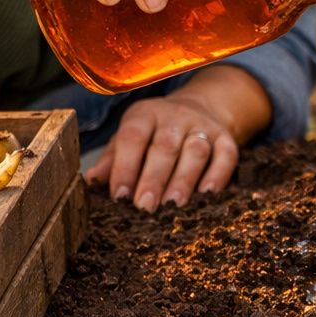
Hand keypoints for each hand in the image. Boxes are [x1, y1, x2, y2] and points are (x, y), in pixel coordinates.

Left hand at [85, 96, 238, 210]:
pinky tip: (207, 195)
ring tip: (173, 206)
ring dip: (184, 179)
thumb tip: (88, 185)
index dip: (126, 166)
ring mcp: (203, 126)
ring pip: (196, 150)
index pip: (133, 136)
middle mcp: (175, 116)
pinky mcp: (226, 138)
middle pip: (165, 146)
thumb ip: (111, 161)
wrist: (198, 109)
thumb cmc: (153, 134)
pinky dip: (218, 175)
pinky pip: (226, 155)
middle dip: (154, 178)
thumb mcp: (128, 138)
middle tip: (145, 207)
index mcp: (145, 114)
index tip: (119, 196)